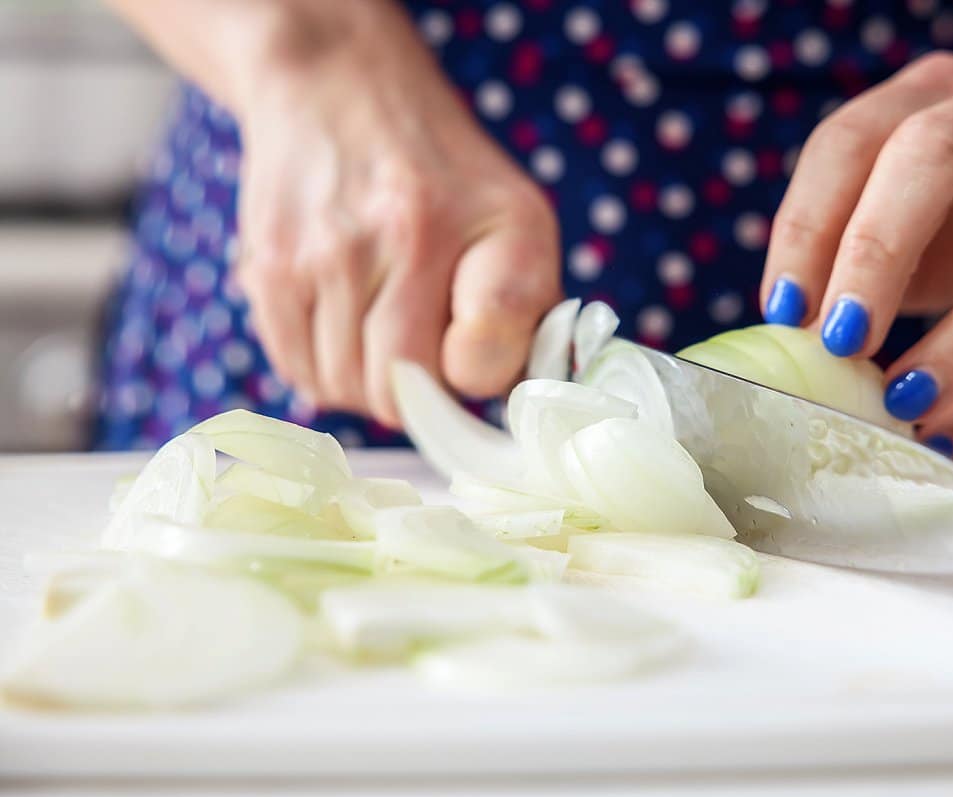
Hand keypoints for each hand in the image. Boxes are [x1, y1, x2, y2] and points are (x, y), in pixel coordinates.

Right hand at [233, 4, 559, 427]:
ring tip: (378, 334)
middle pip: (398, 390)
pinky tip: (339, 327)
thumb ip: (529, 311)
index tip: (468, 354)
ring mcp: (326, 254)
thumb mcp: (518, 221)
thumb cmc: (444, 177)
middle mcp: (405, 237)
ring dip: (364, 384)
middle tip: (420, 354)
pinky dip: (319, 368)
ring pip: (342, 388)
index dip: (475, 376)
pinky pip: (295, 369)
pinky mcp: (269, 266)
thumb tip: (520, 398)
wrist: (338, 88)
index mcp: (487, 229)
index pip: (479, 365)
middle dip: (415, 394)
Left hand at [761, 52, 952, 457]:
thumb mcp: (897, 200)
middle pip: (936, 158)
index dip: (809, 225)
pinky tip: (943, 435)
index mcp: (931, 95)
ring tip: (901, 404)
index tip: (783, 310)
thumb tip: (786, 337)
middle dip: (876, 255)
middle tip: (838, 342)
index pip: (852, 140)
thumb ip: (844, 247)